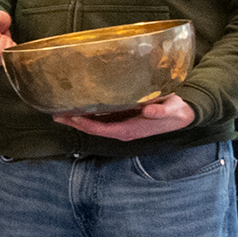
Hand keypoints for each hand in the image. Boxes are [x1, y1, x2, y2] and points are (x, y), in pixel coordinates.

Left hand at [58, 95, 197, 140]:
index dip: (85, 124)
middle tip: (55, 114)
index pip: (101, 129)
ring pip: (94, 124)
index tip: (70, 117)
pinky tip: (78, 106)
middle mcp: (121, 130)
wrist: (182, 115)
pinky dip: (88, 113)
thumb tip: (148, 112)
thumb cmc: (176, 112)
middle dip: (74, 123)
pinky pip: (101, 118)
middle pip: (92, 128)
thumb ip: (161, 112)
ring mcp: (120, 125)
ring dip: (77, 119)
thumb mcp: (172, 111)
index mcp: (129, 130)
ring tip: (60, 110)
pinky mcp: (122, 119)